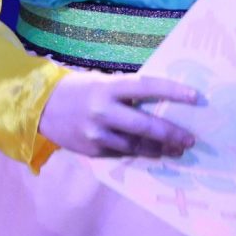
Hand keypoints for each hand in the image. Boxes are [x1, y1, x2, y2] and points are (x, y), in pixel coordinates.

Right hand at [39, 71, 198, 158]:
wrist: (40, 108)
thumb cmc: (78, 89)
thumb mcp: (101, 81)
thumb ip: (126, 90)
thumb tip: (158, 98)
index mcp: (108, 88)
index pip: (146, 87)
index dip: (172, 91)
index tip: (196, 97)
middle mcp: (103, 112)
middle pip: (144, 125)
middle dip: (171, 133)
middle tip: (190, 139)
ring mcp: (97, 134)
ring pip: (135, 145)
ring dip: (158, 148)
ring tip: (176, 149)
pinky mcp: (92, 151)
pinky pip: (121, 153)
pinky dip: (138, 152)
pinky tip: (152, 153)